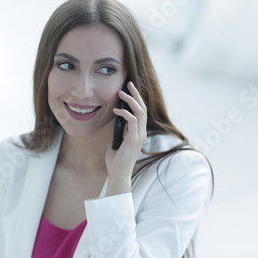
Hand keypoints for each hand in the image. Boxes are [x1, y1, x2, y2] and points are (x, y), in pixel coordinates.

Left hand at [105, 81, 146, 195]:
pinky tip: (115, 109)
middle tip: (128, 83)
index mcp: (139, 133)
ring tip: (121, 92)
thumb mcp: (116, 142)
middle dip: (136, 94)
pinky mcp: (133, 139)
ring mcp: (139, 136)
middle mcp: (141, 133)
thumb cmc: (115, 161)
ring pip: (139, 111)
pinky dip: (124, 113)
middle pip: (143, 108)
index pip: (141, 111)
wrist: (117, 174)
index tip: (128, 89)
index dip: (136, 99)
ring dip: (131, 100)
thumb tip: (114, 121)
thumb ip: (118, 132)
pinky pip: (132, 120)